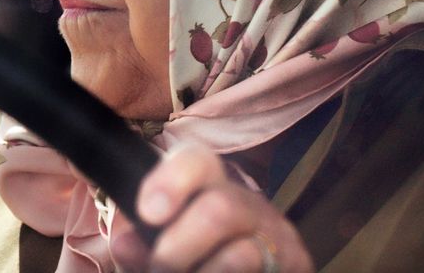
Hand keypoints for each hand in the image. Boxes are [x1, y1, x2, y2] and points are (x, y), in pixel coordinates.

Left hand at [109, 143, 312, 271]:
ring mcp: (276, 233)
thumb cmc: (194, 263)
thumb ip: (139, 248)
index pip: (197, 160)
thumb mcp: (159, 254)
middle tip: (160, 270)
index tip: (149, 213)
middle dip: (178, 250)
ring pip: (240, 255)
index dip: (171, 181)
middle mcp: (246, 202)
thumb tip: (125, 242)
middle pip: (219, 208)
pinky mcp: (298, 262)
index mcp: (207, 188)